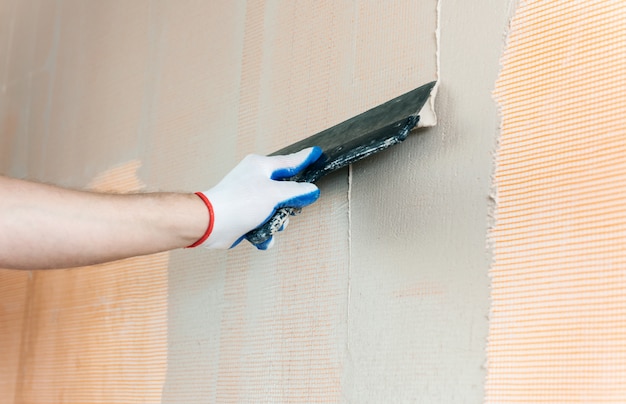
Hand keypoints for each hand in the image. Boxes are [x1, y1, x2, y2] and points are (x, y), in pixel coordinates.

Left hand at [198, 146, 321, 249]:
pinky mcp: (244, 214)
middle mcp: (254, 179)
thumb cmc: (238, 202)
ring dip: (275, 221)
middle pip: (285, 190)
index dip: (305, 158)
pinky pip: (263, 223)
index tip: (317, 153)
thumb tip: (311, 190)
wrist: (211, 223)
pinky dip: (263, 231)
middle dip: (288, 204)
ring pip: (276, 209)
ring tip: (268, 224)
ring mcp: (249, 197)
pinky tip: (260, 234)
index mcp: (261, 166)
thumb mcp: (275, 194)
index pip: (290, 161)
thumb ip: (296, 192)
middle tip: (288, 208)